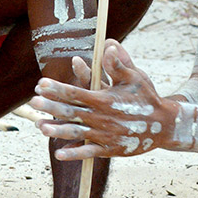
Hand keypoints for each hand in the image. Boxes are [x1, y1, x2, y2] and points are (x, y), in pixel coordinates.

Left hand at [29, 39, 176, 159]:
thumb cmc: (147, 97)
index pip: (75, 92)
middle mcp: (102, 117)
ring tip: (40, 127)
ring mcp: (105, 135)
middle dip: (50, 107)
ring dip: (56, 130)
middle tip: (33, 102)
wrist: (164, 125)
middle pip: (71, 112)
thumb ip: (118, 63)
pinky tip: (58, 153)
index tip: (40, 84)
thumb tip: (107, 44)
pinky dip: (74, 153)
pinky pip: (89, 152)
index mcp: (105, 99)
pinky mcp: (110, 149)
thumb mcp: (134, 77)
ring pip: (76, 133)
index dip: (56, 88)